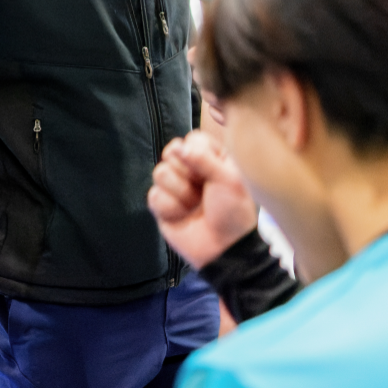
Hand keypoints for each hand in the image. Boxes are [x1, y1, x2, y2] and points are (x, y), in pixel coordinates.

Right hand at [147, 130, 257, 269]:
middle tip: (202, 189)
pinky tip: (183, 216)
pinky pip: (154, 196)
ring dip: (180, 193)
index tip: (209, 170)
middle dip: (186, 174)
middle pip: (171, 152)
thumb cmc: (233, 212)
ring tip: (195, 206)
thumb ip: (203, 158)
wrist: (224, 248)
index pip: (192, 139)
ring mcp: (175, 187)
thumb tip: (178, 146)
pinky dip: (170, 208)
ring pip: (160, 173)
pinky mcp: (162, 205)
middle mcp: (192, 170)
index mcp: (212, 158)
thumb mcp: (228, 180)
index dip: (196, 153)